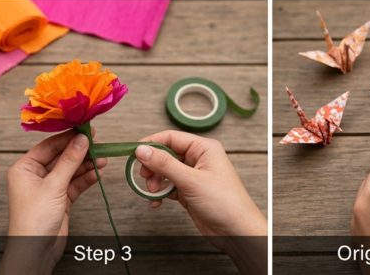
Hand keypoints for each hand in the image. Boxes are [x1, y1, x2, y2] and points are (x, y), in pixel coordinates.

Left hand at [0, 130, 104, 274]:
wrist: (36, 249)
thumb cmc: (34, 219)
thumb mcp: (54, 186)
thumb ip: (70, 161)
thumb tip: (82, 139)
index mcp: (25, 168)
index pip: (49, 146)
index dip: (68, 137)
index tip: (87, 129)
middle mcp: (36, 176)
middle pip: (62, 157)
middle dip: (81, 152)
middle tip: (99, 144)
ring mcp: (49, 187)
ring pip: (71, 169)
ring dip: (87, 165)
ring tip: (103, 159)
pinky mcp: (61, 198)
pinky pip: (76, 182)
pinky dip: (87, 178)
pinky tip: (98, 173)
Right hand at [133, 131, 265, 273]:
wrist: (236, 230)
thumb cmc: (224, 202)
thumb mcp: (191, 180)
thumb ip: (165, 164)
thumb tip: (142, 150)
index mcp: (204, 148)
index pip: (172, 138)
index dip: (151, 143)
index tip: (133, 152)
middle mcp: (199, 159)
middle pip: (166, 155)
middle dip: (153, 166)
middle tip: (144, 177)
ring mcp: (194, 176)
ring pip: (165, 172)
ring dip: (155, 182)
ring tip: (154, 192)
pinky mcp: (190, 192)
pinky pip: (169, 187)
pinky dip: (161, 193)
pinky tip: (157, 202)